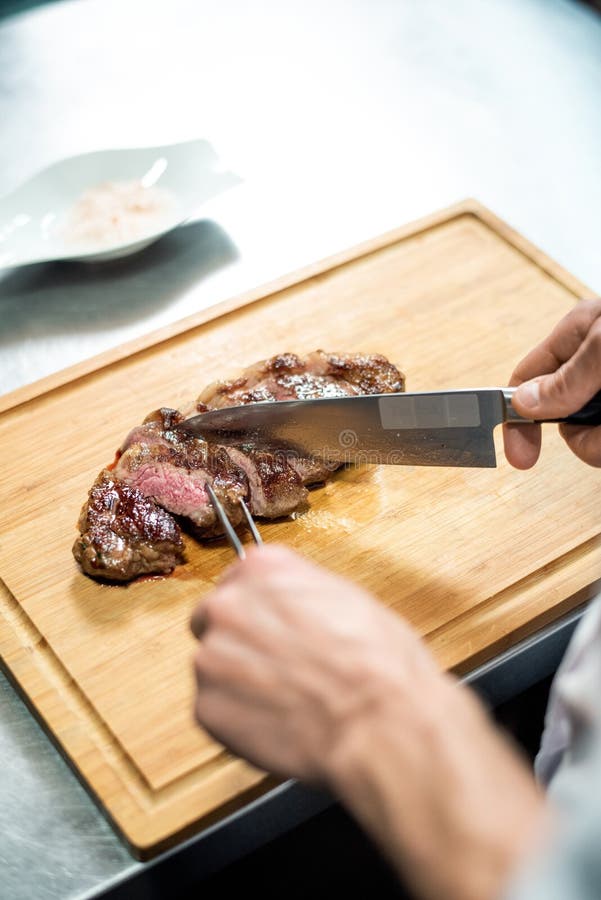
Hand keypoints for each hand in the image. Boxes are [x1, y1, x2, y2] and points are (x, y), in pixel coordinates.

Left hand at [190, 545, 545, 899]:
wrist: (391, 726)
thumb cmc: (390, 664)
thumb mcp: (351, 604)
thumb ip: (303, 595)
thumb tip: (286, 601)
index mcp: (267, 567)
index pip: (241, 578)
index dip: (262, 610)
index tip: (277, 629)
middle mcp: (231, 603)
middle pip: (219, 619)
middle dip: (246, 642)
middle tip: (285, 671)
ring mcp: (214, 655)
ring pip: (215, 665)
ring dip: (243, 682)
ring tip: (293, 701)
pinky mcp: (210, 707)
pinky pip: (216, 708)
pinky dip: (240, 719)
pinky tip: (283, 725)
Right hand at [503, 298, 600, 468]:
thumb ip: (567, 377)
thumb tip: (523, 403)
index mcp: (578, 334)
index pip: (527, 379)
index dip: (516, 418)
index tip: (520, 455)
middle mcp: (593, 360)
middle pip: (563, 415)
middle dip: (583, 437)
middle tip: (600, 441)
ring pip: (591, 433)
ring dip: (600, 442)